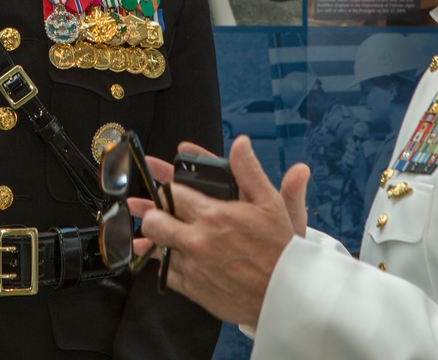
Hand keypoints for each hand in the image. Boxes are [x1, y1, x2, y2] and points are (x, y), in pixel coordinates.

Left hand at [129, 136, 309, 324]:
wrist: (285, 293)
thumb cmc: (279, 248)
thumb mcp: (270, 202)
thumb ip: (249, 171)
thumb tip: (241, 144)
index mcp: (214, 215)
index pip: (172, 193)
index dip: (168, 188)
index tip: (170, 188)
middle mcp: (198, 241)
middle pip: (153, 221)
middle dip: (153, 213)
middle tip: (160, 211)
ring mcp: (192, 266)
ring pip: (155, 248)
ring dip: (156, 239)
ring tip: (161, 232)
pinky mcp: (192, 288)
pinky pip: (164, 273)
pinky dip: (165, 264)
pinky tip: (172, 256)